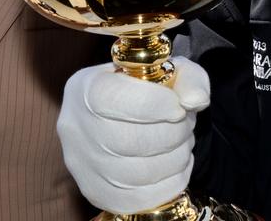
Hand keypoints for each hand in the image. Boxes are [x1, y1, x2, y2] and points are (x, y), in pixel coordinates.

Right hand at [58, 56, 209, 213]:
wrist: (128, 117)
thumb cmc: (149, 91)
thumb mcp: (171, 72)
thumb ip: (189, 78)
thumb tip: (194, 101)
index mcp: (86, 88)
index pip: (111, 98)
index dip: (153, 104)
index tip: (178, 106)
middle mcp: (75, 127)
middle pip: (126, 140)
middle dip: (171, 134)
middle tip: (185, 127)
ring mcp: (81, 164)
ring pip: (134, 173)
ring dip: (173, 159)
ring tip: (182, 145)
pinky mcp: (95, 191)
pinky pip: (136, 198)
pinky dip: (168, 184)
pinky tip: (176, 167)